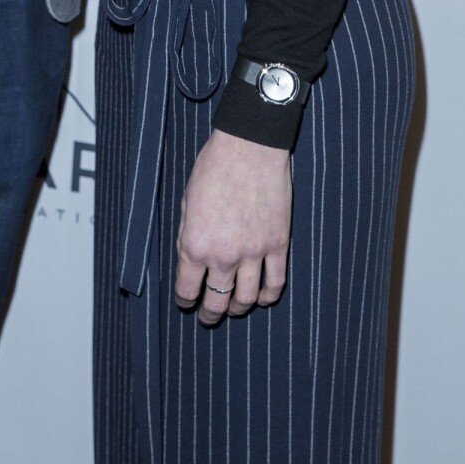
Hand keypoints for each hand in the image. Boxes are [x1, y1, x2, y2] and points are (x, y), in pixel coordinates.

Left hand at [174, 127, 291, 325]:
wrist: (249, 147)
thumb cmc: (213, 167)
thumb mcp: (186, 200)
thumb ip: (186, 234)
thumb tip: (188, 257)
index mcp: (195, 244)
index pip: (187, 289)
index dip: (186, 300)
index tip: (187, 302)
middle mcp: (223, 255)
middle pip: (217, 302)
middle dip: (210, 313)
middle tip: (209, 316)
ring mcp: (253, 253)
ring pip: (247, 298)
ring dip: (238, 308)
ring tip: (234, 308)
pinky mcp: (278, 245)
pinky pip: (275, 283)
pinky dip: (269, 296)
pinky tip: (262, 298)